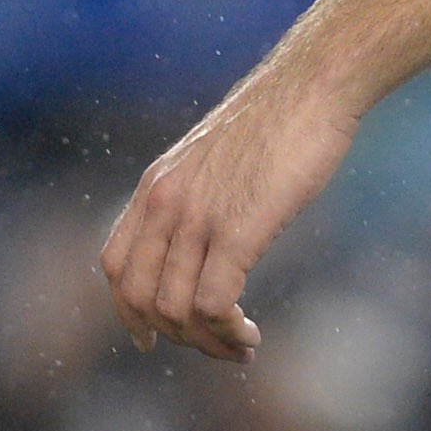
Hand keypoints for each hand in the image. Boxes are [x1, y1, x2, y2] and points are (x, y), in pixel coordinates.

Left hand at [99, 69, 360, 361]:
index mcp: (156, 185)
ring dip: (207, 344)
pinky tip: (251, 334)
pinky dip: (227, 333)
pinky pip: (213, 304)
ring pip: (175, 311)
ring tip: (241, 347)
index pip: (117, 266)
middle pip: (140, 298)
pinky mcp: (237, 229)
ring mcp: (198, 216)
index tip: (155, 338)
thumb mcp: (215, 156)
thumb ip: (197, 193)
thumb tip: (205, 235)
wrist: (313, 83)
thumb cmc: (280, 118)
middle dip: (175, 337)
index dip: (129, 312)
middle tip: (217, 346)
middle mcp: (164, 203)